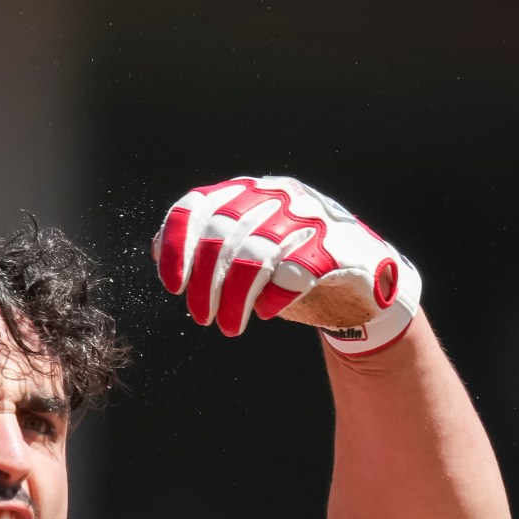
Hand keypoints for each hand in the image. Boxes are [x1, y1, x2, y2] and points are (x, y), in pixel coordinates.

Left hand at [152, 176, 420, 354]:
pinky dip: (274, 296)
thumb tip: (157, 248)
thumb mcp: (244, 254)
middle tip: (201, 317)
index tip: (173, 286)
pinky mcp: (336, 248)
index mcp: (250, 192)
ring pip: (255, 255)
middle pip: (222, 235)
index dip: (178, 246)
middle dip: (204, 284)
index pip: (198, 205)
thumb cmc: (294, 268)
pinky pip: (294, 271)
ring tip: (228, 327)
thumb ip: (205, 246)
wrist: (361, 282)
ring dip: (234, 299)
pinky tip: (266, 313)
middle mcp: (278, 195)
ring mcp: (310, 218)